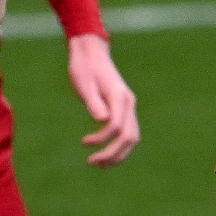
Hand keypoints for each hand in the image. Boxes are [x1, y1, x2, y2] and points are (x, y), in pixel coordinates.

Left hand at [67, 34, 140, 165]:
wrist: (91, 52)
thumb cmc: (84, 67)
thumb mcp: (84, 83)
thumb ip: (93, 102)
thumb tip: (102, 120)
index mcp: (119, 96)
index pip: (116, 126)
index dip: (101, 139)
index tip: (84, 143)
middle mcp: (128, 102)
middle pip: (130, 137)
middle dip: (113, 154)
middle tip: (93, 162)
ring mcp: (128, 106)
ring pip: (132, 137)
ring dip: (118, 154)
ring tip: (100, 163)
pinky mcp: (124, 108)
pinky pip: (127, 132)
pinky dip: (119, 146)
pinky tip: (105, 152)